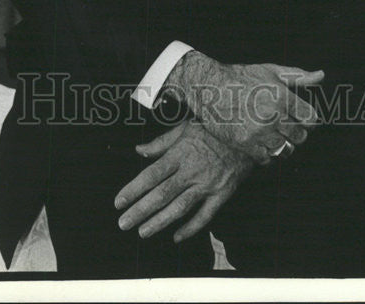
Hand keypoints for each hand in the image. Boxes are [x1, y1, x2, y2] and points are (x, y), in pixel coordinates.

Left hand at [114, 120, 253, 242]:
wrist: (245, 133)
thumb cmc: (213, 128)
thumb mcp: (184, 127)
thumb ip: (161, 142)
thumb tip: (139, 150)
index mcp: (180, 153)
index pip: (151, 174)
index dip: (133, 189)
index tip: (119, 202)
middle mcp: (191, 171)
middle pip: (161, 194)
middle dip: (140, 210)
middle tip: (123, 223)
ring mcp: (207, 184)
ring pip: (180, 207)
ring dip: (159, 222)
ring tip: (143, 232)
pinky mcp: (221, 194)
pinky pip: (205, 215)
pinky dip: (190, 228)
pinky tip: (176, 237)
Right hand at [166, 54, 323, 164]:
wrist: (209, 87)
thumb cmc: (242, 77)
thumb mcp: (271, 71)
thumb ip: (298, 76)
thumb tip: (321, 75)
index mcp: (282, 96)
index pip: (310, 119)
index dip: (307, 120)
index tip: (299, 119)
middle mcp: (273, 115)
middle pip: (299, 137)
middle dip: (295, 133)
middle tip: (283, 127)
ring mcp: (259, 131)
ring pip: (284, 150)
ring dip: (281, 145)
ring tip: (272, 135)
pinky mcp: (245, 144)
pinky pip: (266, 159)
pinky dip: (265, 153)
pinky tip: (259, 141)